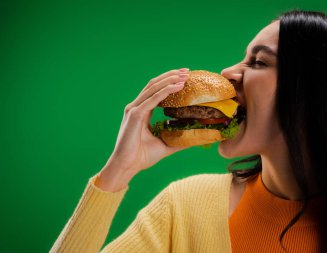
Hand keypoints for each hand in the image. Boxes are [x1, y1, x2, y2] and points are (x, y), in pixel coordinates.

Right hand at [97, 68, 189, 189]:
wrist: (127, 167)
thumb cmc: (141, 157)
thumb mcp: (165, 145)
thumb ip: (178, 139)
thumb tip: (195, 138)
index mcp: (141, 112)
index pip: (156, 91)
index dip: (169, 82)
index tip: (184, 77)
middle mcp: (136, 107)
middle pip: (154, 85)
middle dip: (171, 76)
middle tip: (187, 71)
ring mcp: (134, 110)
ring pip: (154, 88)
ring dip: (170, 80)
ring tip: (184, 75)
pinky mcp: (135, 115)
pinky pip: (152, 99)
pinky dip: (165, 91)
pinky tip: (177, 87)